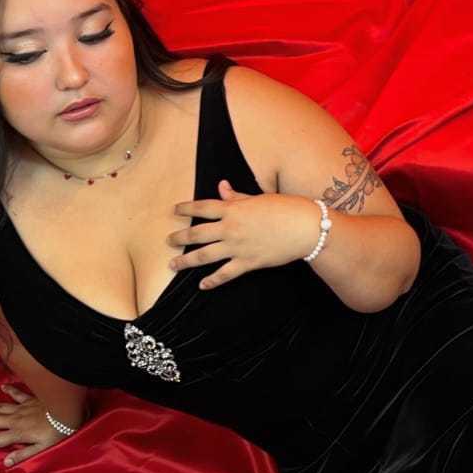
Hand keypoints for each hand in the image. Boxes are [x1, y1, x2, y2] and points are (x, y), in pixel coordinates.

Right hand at [0, 382, 75, 468]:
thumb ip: (23, 454)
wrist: (67, 410)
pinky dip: (10, 390)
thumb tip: (6, 462)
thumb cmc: (57, 431)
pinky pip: (18, 394)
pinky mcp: (31, 399)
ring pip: (0, 407)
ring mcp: (22, 407)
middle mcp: (16, 419)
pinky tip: (3, 387)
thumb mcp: (42, 448)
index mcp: (18, 433)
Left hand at [168, 180, 323, 289]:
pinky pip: (225, 274)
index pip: (202, 207)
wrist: (305, 227)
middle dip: (179, 237)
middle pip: (197, 233)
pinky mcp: (248, 263)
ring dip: (186, 261)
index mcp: (233, 209)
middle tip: (168, 241)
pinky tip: (202, 285)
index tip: (174, 210)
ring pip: (205, 256)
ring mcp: (238, 247)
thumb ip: (236, 196)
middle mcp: (231, 228)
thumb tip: (221, 186)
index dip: (186, 208)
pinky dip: (212, 281)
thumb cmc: (286, 208)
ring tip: (173, 265)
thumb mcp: (259, 198)